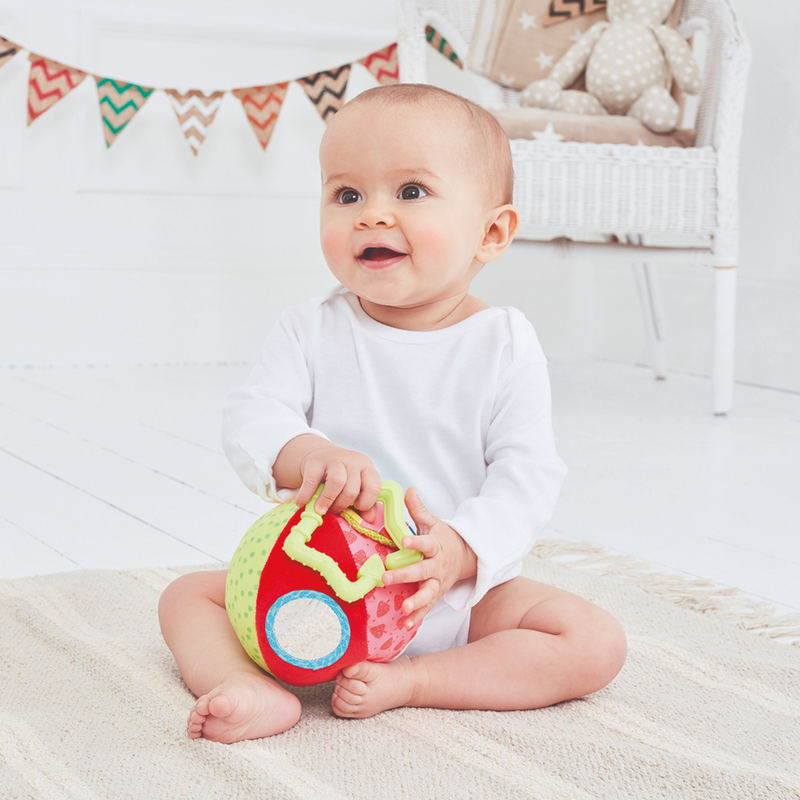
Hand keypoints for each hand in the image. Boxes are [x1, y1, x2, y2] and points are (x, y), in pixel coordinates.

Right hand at [295, 441, 381, 516]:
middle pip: (352, 489)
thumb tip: (369, 520)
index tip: (355, 508)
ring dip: (328, 501)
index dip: (366, 502)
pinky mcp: (315, 461)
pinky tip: (302, 502)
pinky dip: (306, 496)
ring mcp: (334, 459)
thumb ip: (366, 503)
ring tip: (320, 510)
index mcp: (367, 467)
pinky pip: (312, 481)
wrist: (321, 454)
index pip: (373, 487)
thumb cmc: (342, 476)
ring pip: (337, 482)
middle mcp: (353, 461)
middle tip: (333, 511)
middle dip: (342, 505)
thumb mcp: (357, 485)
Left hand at [383, 487, 476, 629]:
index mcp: (435, 546)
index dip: (416, 541)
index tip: (404, 539)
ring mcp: (437, 582)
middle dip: (405, 574)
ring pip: (428, 593)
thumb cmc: (442, 538)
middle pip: (422, 570)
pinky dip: (418, 616)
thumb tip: (408, 489)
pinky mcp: (435, 594)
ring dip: (416, 601)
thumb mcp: (432, 522)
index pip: (426, 543)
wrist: (465, 557)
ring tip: (403, 608)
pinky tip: (406, 624)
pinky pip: (427, 608)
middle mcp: (437, 565)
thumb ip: (418, 509)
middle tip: (386, 577)